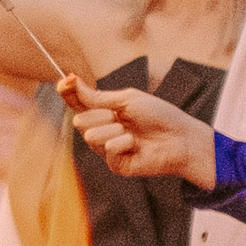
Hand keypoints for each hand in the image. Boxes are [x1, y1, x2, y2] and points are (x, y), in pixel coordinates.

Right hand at [60, 78, 217, 190]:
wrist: (180, 138)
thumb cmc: (159, 116)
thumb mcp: (127, 99)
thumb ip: (97, 97)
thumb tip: (71, 82)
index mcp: (105, 113)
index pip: (78, 103)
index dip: (69, 93)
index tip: (65, 82)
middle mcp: (103, 130)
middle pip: (79, 121)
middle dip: (100, 115)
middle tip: (121, 117)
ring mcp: (107, 149)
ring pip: (90, 135)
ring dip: (113, 130)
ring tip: (133, 133)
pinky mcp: (115, 164)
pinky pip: (107, 149)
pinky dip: (124, 143)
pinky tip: (136, 145)